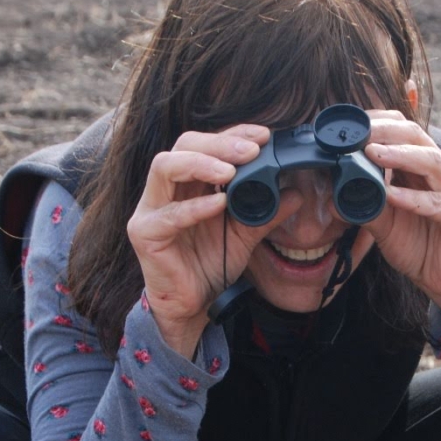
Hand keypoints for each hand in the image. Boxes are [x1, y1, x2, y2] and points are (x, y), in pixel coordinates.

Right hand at [126, 124, 298, 356]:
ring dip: (201, 163)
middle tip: (251, 150)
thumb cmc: (210, 265)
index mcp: (189, 183)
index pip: (205, 144)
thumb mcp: (245, 234)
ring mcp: (151, 209)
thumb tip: (296, 193)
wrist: (194, 306)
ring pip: (165, 166)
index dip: (232, 135)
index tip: (262, 136)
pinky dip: (195, 208)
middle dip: (219, 143)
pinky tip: (219, 205)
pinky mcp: (145, 233)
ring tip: (230, 170)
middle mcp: (166, 189)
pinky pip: (168, 214)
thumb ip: (266, 213)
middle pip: (184, 145)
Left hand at [362, 112, 440, 326]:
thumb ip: (364, 206)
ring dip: (400, 155)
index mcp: (423, 168)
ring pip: (431, 161)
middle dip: (386, 132)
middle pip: (417, 137)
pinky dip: (413, 198)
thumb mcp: (384, 225)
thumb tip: (333, 195)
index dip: (378, 124)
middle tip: (359, 133)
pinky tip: (390, 196)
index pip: (404, 132)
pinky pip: (439, 203)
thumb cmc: (419, 248)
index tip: (350, 125)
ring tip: (372, 152)